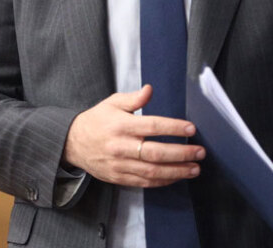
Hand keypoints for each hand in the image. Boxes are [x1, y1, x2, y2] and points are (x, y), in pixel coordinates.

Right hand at [63, 85, 203, 187]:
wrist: (72, 143)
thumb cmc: (96, 120)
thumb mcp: (112, 103)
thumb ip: (133, 98)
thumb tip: (150, 89)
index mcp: (121, 125)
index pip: (152, 126)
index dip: (173, 128)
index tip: (191, 129)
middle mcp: (121, 147)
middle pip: (155, 153)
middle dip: (181, 154)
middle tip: (200, 152)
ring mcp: (120, 165)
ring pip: (152, 172)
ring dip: (176, 172)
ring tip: (195, 169)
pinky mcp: (119, 177)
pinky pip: (144, 182)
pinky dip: (162, 181)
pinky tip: (177, 177)